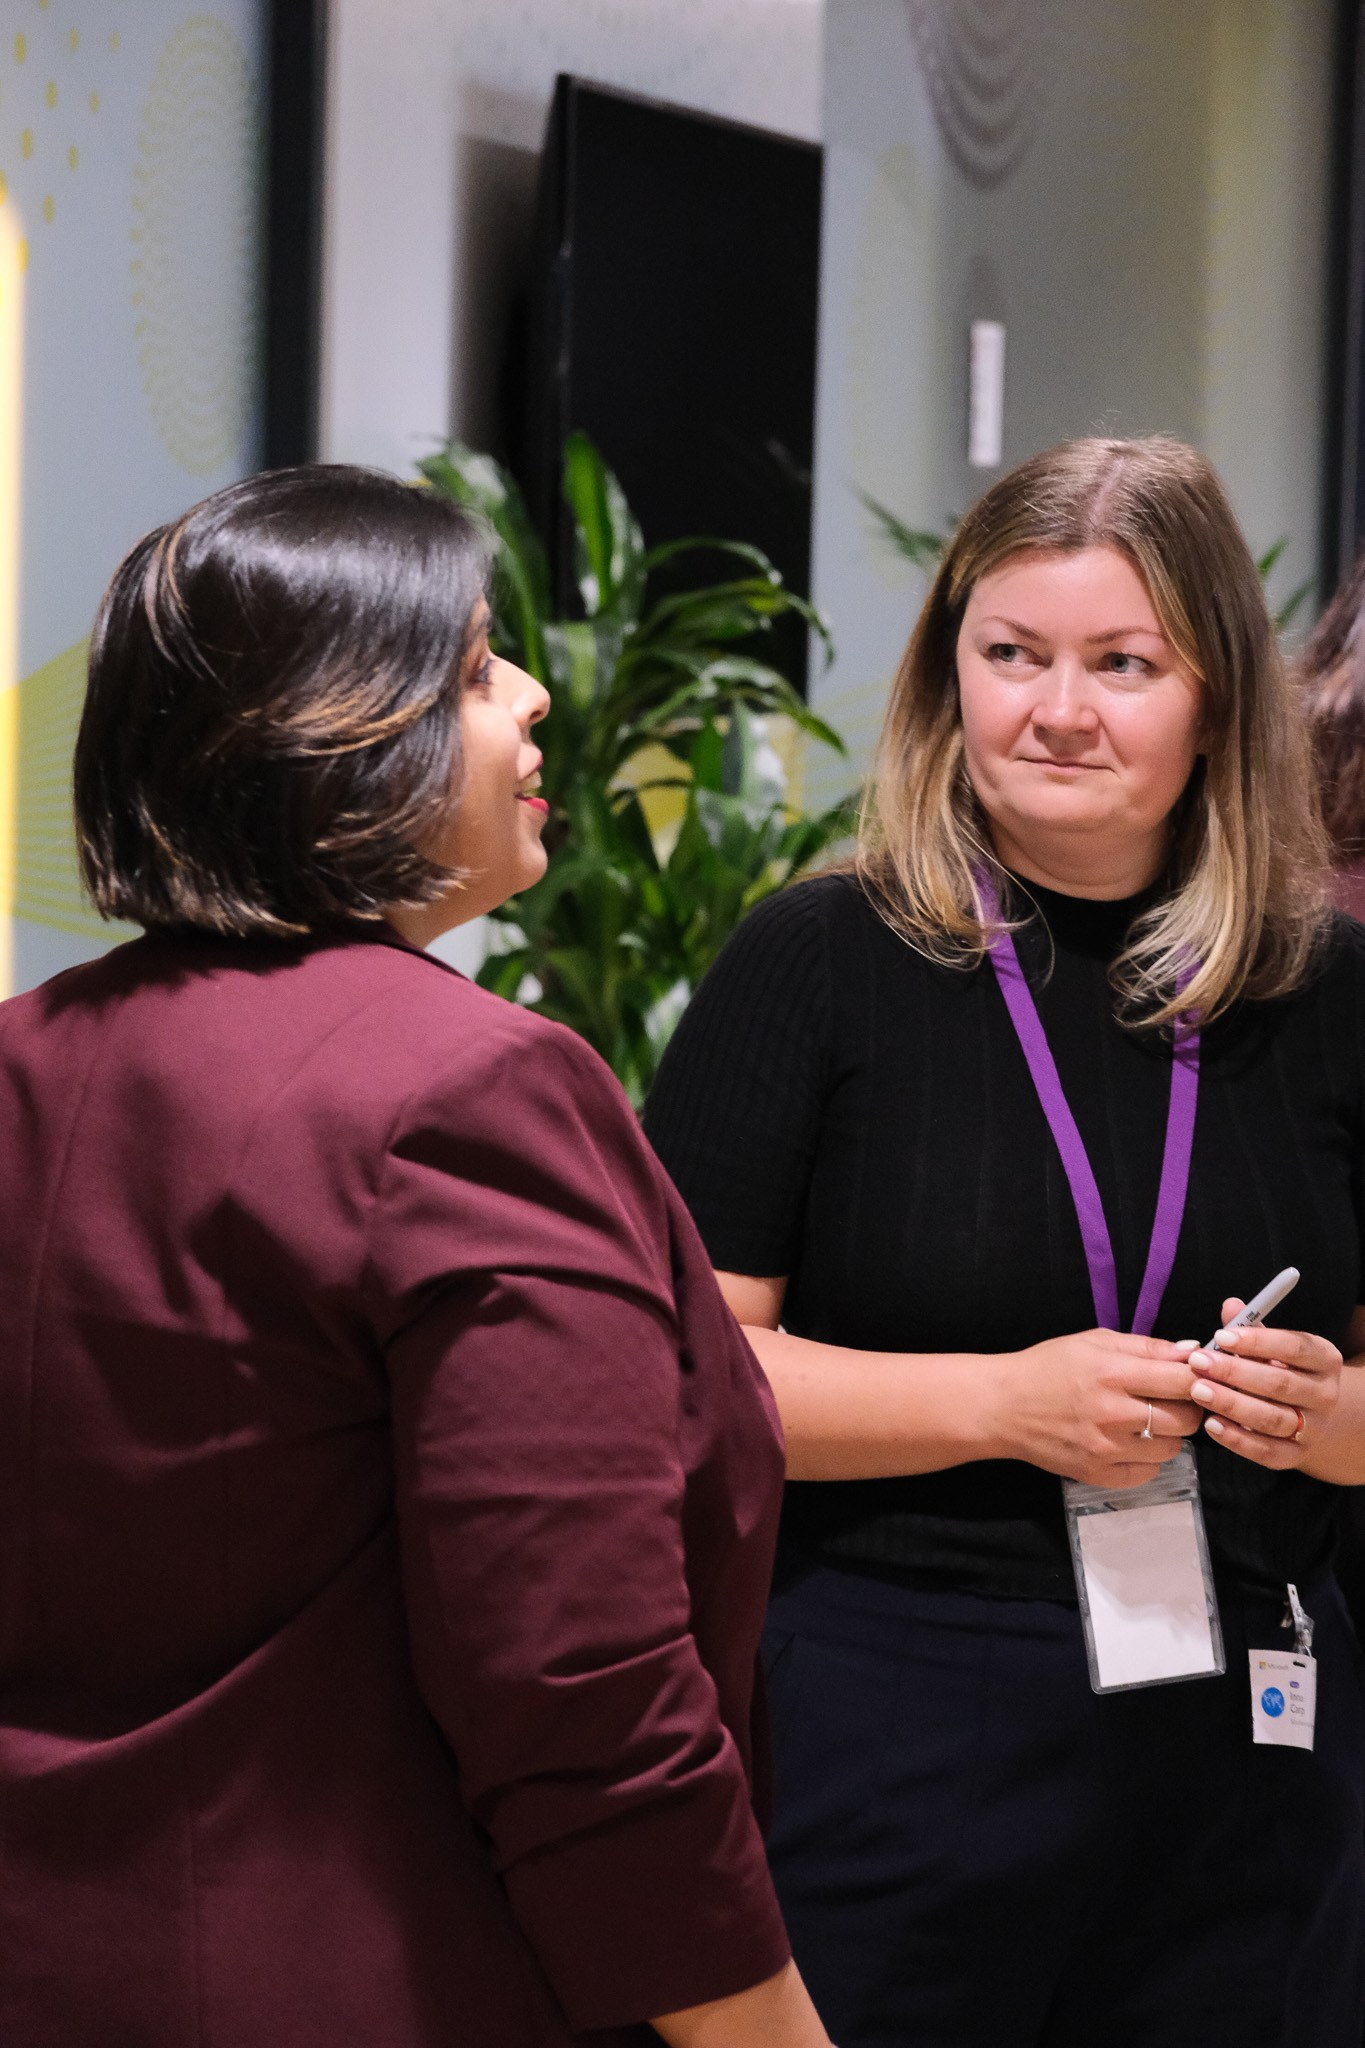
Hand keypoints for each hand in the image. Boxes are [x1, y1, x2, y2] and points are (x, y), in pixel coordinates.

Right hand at [997, 1329, 1202, 1487]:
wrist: (1004, 1406)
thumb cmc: (1048, 1367)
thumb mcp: (1094, 1342)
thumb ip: (1146, 1347)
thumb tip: (1192, 1352)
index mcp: (1113, 1373)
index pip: (1183, 1381)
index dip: (1200, 1378)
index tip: (1198, 1375)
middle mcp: (1112, 1414)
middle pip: (1186, 1419)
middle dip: (1188, 1406)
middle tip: (1173, 1399)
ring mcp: (1105, 1449)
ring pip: (1171, 1448)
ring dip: (1168, 1434)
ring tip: (1146, 1420)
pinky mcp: (1098, 1474)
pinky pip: (1148, 1472)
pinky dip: (1147, 1458)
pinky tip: (1130, 1442)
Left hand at [1188, 1296, 1342, 1468]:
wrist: (1313, 1416)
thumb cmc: (1284, 1371)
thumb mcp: (1276, 1346)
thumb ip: (1252, 1328)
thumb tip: (1231, 1306)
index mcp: (1324, 1359)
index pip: (1294, 1347)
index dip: (1257, 1342)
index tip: (1221, 1336)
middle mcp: (1324, 1394)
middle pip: (1280, 1384)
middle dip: (1235, 1372)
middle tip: (1198, 1362)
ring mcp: (1312, 1428)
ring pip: (1271, 1418)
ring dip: (1232, 1404)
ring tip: (1198, 1390)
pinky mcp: (1295, 1456)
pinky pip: (1266, 1451)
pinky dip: (1237, 1439)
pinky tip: (1210, 1424)